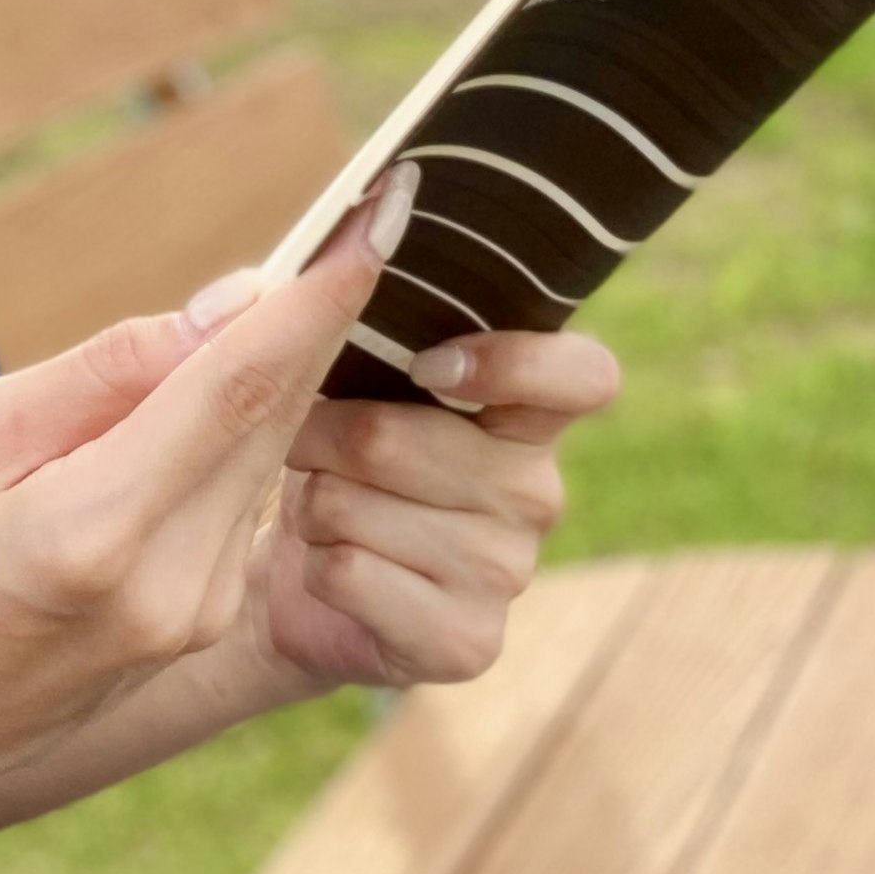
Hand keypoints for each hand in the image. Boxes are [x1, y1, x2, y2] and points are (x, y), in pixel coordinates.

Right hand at [0, 173, 411, 841]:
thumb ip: (106, 369)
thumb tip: (229, 307)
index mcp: (100, 528)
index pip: (242, 386)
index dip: (317, 296)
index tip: (378, 218)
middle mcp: (175, 582)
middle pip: (278, 416)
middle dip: (318, 315)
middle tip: (362, 223)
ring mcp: (199, 615)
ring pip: (272, 455)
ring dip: (285, 371)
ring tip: (292, 289)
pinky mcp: (206, 626)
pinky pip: (247, 498)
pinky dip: (250, 431)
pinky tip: (232, 386)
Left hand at [250, 327, 621, 690]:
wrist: (290, 581)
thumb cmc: (326, 452)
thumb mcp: (335, 366)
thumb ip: (347, 300)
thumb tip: (348, 233)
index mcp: (526, 410)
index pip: (584, 375)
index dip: (511, 363)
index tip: (429, 365)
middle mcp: (537, 490)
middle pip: (406, 439)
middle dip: (324, 434)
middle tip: (311, 443)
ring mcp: (508, 570)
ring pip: (361, 506)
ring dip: (312, 501)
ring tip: (324, 512)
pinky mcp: (466, 640)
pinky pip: (354, 574)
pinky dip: (315, 565)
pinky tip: (331, 570)